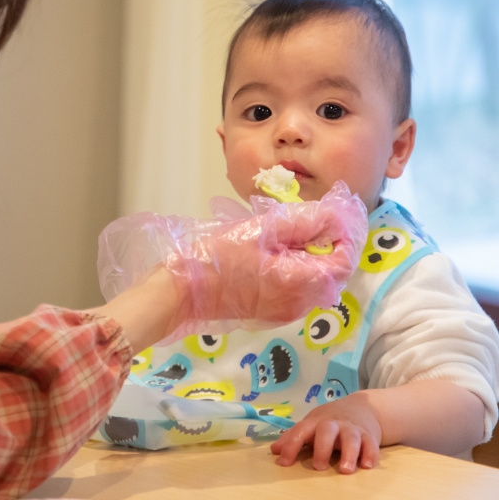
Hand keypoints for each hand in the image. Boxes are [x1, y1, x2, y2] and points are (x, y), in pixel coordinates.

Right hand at [159, 181, 367, 341]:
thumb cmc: (217, 258)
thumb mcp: (261, 229)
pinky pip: (297, 290)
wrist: (181, 293)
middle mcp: (300, 304)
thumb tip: (336, 216)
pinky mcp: (271, 314)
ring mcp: (286, 312)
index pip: (345, 259)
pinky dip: (296, 269)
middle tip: (308, 218)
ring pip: (315, 282)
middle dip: (327, 243)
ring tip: (287, 234)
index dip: (346, 234)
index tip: (333, 212)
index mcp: (301, 282)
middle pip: (332, 272)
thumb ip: (302, 221)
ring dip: (310, 256)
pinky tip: (273, 253)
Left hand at [270, 391, 381, 473]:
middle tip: (318, 467)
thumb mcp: (310, 424)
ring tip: (345, 470)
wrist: (361, 406)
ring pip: (351, 438)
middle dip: (322, 448)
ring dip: (349, 454)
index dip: (291, 446)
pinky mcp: (369, 435)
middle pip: (327, 431)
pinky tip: (367, 465)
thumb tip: (274, 450)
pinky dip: (370, 454)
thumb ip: (293, 437)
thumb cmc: (330, 420)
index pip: (300, 431)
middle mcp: (333, 424)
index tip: (284, 463)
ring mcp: (352, 429)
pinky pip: (371, 444)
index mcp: (316, 421)